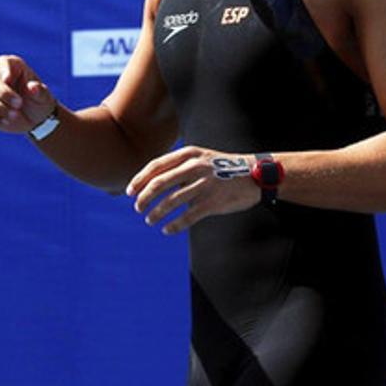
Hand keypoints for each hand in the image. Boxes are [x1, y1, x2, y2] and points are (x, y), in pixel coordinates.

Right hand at [0, 55, 56, 132]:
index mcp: (13, 68)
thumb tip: (32, 87)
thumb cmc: (39, 102)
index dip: (3, 70)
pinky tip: (6, 122)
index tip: (8, 80)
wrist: (35, 120)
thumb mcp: (44, 97)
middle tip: (19, 104)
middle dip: (4, 94)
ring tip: (15, 116)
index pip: (2, 62)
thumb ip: (40, 91)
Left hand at [126, 146, 260, 234]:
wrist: (257, 175)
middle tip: (137, 208)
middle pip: (159, 184)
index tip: (129, 192)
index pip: (155, 166)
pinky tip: (167, 230)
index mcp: (188, 154)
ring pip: (171, 202)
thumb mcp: (200, 158)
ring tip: (150, 220)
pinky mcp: (214, 202)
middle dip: (143, 198)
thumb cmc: (222, 168)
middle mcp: (195, 167)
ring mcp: (205, 184)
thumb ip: (178, 167)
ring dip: (156, 214)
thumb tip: (149, 183)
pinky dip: (174, 225)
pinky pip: (187, 217)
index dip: (139, 180)